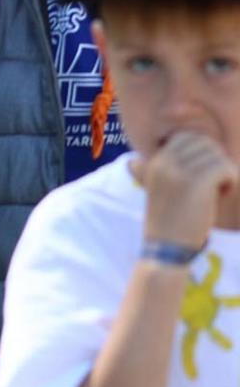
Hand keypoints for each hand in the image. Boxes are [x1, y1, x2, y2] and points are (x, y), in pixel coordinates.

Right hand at [137, 130, 239, 251]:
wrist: (166, 248)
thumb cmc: (169, 220)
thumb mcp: (162, 189)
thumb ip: (172, 167)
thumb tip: (197, 145)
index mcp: (155, 162)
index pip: (187, 137)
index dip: (204, 151)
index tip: (205, 172)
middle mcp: (165, 163)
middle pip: (205, 143)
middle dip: (216, 160)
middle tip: (214, 182)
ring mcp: (180, 172)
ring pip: (218, 156)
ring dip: (224, 173)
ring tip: (217, 191)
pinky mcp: (197, 183)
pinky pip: (226, 168)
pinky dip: (231, 181)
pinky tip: (222, 195)